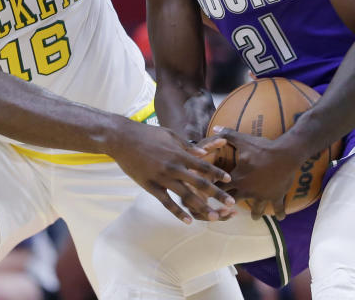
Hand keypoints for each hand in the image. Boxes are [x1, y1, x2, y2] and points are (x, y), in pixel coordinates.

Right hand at [106, 121, 235, 223]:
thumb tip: (203, 153)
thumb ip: (186, 146)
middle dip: (217, 194)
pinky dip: (178, 212)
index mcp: (179, 153)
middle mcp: (174, 167)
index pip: (203, 165)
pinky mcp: (150, 186)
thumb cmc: (146, 134)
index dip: (217, 173)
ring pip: (186, 196)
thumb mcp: (169, 135)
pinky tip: (188, 221)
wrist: (122, 138)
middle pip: (200, 183)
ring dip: (202, 207)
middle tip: (232, 203)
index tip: (228, 180)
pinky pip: (166, 202)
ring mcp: (162, 178)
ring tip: (215, 217)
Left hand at [212, 126, 304, 220]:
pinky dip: (280, 213)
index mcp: (237, 178)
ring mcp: (262, 195)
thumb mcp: (244, 140)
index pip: (220, 187)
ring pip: (256, 210)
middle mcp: (248, 190)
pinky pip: (278, 208)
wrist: (285, 155)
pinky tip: (281, 218)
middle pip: (234, 202)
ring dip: (255, 213)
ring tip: (254, 217)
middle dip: (230, 205)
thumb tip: (215, 127)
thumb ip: (228, 134)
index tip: (209, 195)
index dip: (214, 191)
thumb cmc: (262, 148)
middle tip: (228, 209)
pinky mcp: (276, 196)